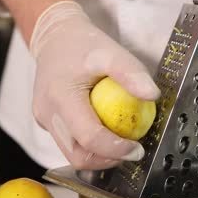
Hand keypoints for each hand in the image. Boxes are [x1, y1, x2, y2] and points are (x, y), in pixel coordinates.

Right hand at [30, 1, 160, 169]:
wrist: (55, 37)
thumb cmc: (82, 43)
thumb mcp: (110, 51)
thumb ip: (131, 72)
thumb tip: (152, 95)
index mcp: (60, 97)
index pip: (89, 137)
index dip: (116, 150)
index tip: (138, 149)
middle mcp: (47, 114)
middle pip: (77, 156)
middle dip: (107, 160)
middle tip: (131, 150)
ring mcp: (45, 121)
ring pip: (72, 154)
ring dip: (99, 155)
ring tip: (120, 141)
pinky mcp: (48, 122)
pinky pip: (70, 143)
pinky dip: (90, 145)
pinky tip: (106, 130)